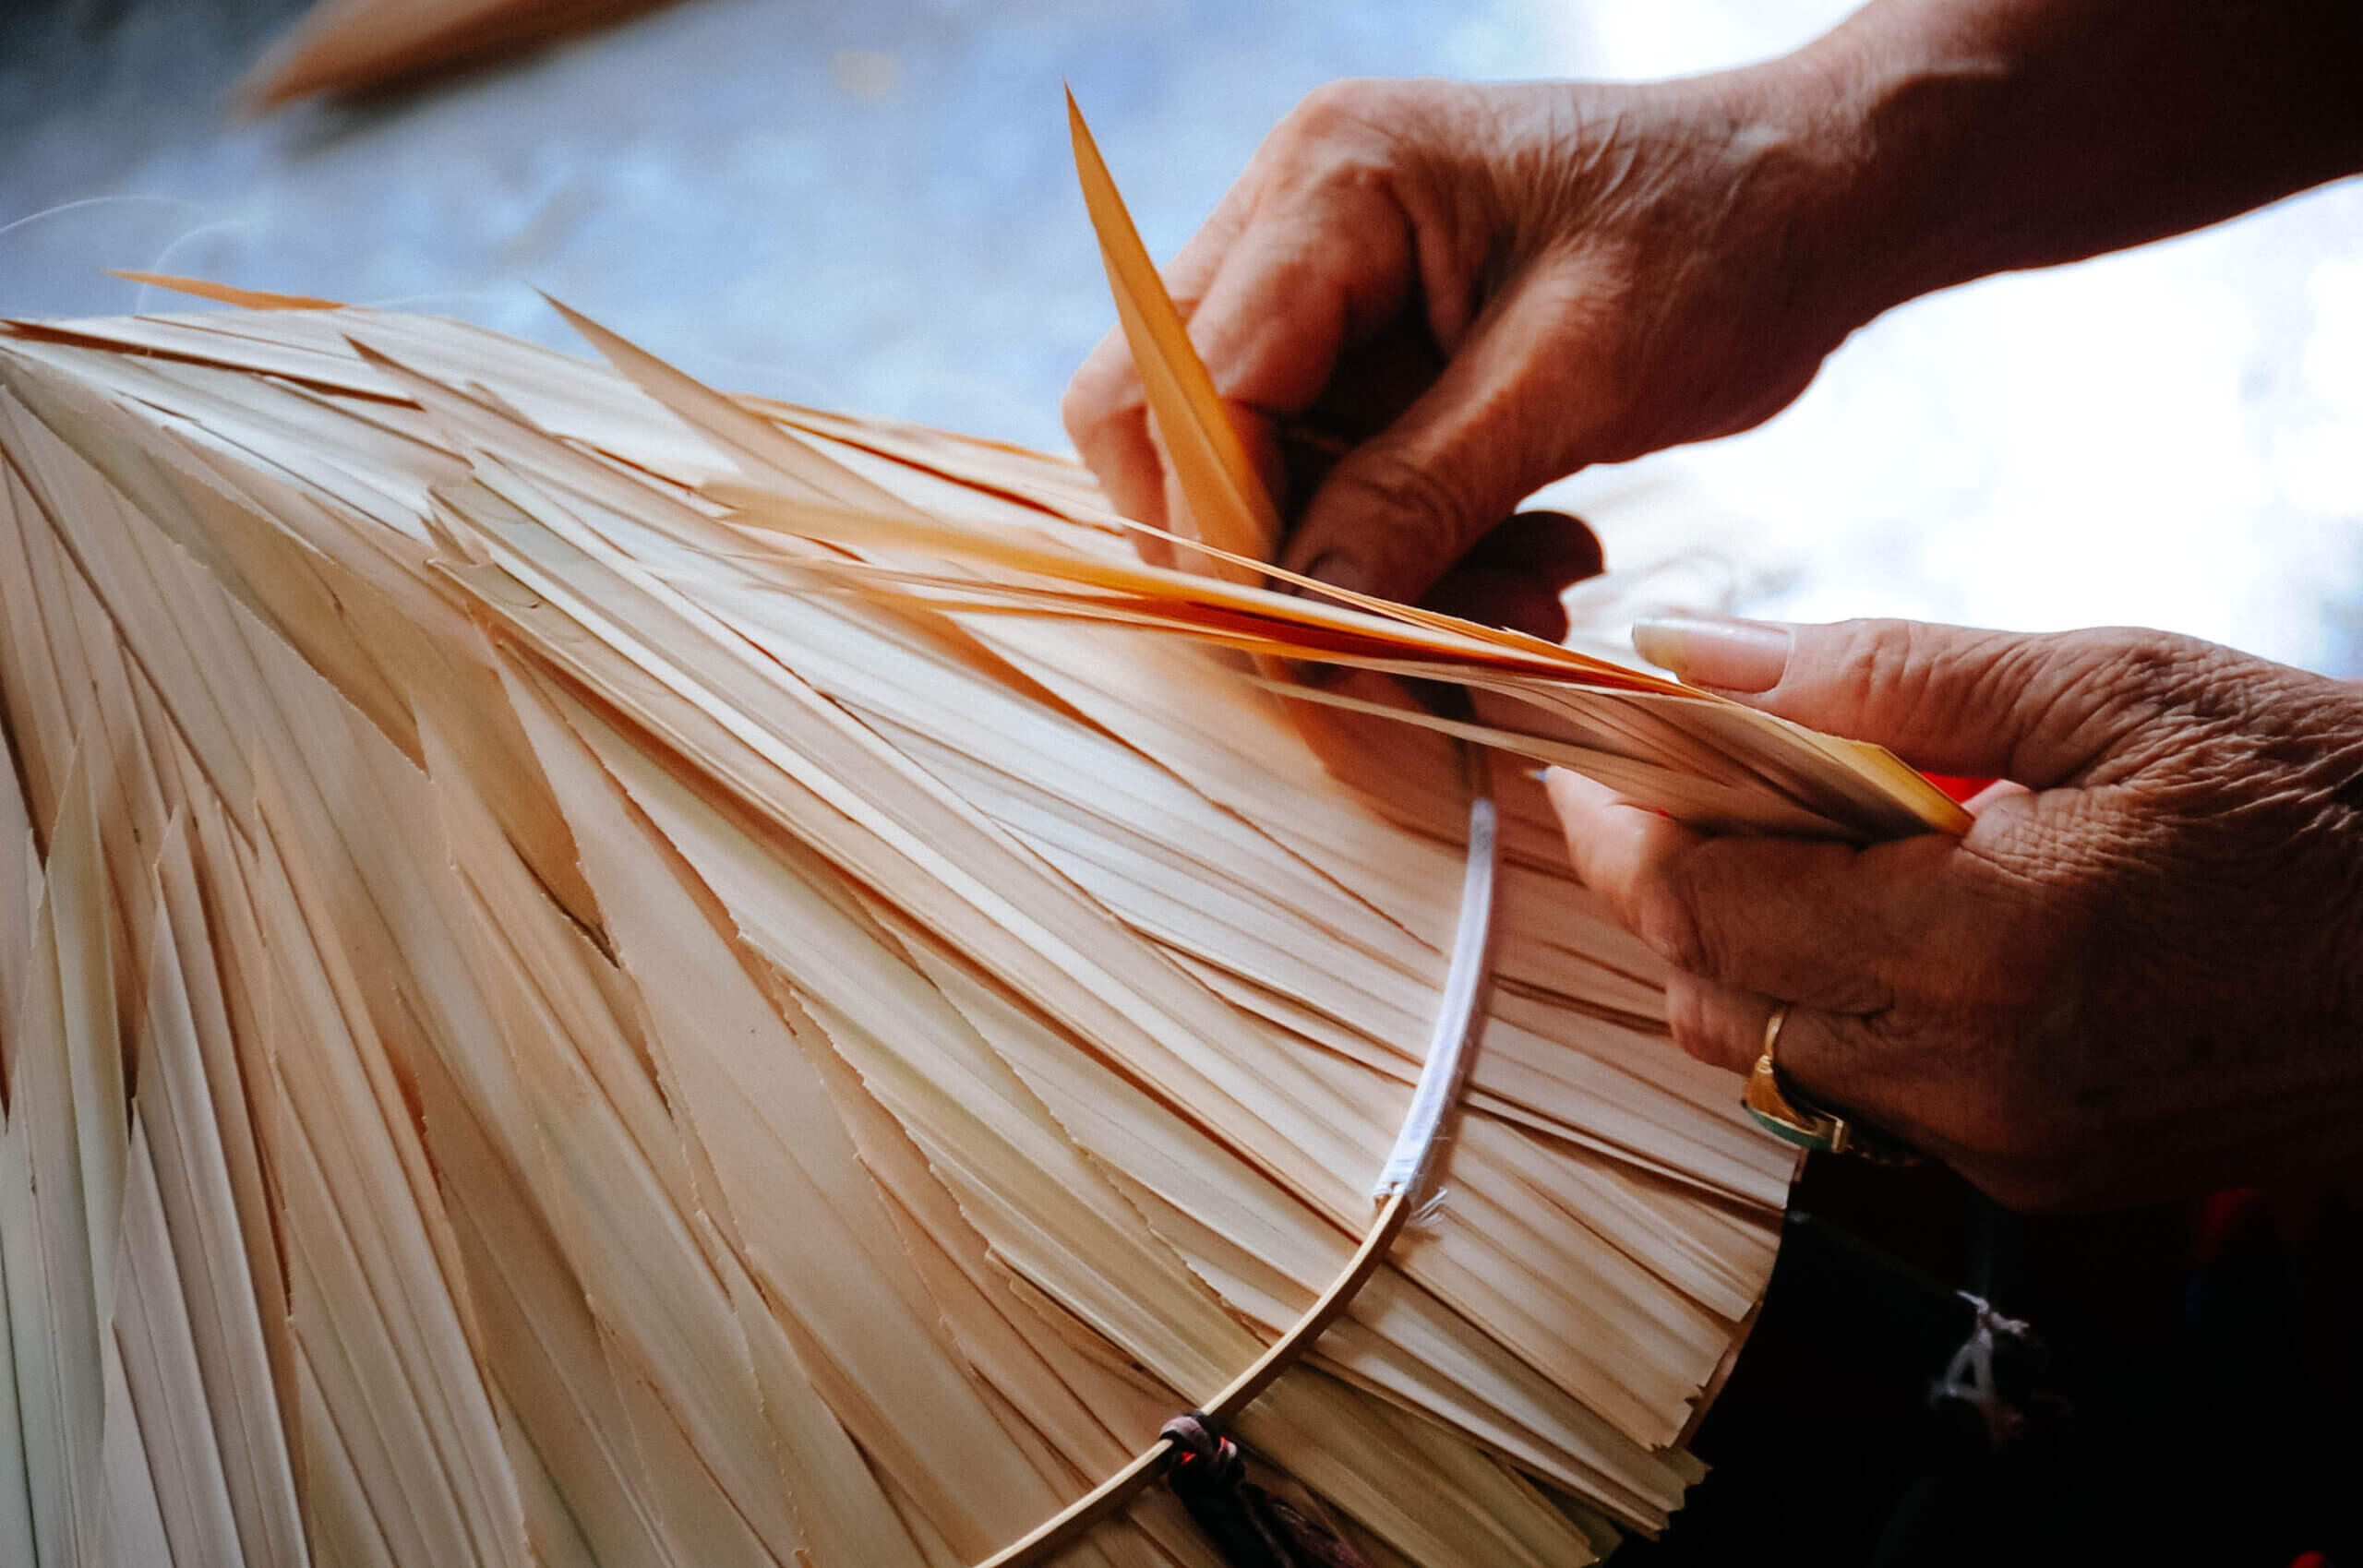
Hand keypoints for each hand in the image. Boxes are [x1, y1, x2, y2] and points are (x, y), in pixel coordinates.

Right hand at [1061, 5, 2362, 612]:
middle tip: (1398, 649)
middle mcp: (1291, 223)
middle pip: (1170, 428)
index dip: (1220, 535)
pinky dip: (1415, 551)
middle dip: (1272, 560)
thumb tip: (1299, 622)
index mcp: (1330, 183)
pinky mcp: (1368, 352)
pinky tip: (1536, 560)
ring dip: (1368, 572)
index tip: (1304, 656)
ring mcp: (1320, 287)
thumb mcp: (1580, 377)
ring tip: (1532, 598)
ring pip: (1253, 476)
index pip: (1184, 386)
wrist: (1821, 195)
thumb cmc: (1727, 242)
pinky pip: (1335, 482)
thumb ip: (1422, 492)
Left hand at [1548, 613, 2362, 1209]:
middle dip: (1664, 878)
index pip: (1704, 908)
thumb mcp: (2109, 685)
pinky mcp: (2032, 1177)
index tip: (1590, 746)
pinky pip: (1856, 1089)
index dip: (1616, 825)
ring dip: (1740, 939)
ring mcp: (2002, 1149)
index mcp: (1990, 948)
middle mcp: (1975, 1080)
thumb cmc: (2322, 801)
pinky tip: (1893, 906)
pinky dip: (1827, 994)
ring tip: (1801, 828)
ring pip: (1767, 1052)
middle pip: (1706, 991)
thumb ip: (1875, 674)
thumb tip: (1681, 650)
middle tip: (1688, 770)